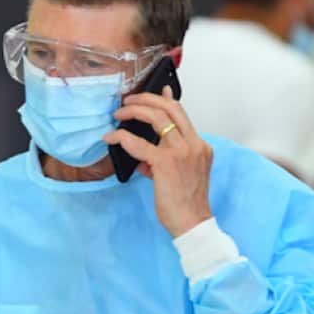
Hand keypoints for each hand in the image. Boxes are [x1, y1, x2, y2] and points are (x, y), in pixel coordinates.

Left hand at [104, 86, 213, 238]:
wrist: (192, 223)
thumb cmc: (186, 203)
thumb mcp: (182, 175)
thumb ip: (166, 159)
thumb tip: (144, 156)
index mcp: (200, 146)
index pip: (183, 114)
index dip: (168, 99)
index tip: (160, 90)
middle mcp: (193, 144)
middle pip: (170, 108)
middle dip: (147, 99)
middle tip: (129, 100)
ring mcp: (181, 152)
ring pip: (156, 117)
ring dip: (134, 110)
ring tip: (120, 113)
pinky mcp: (165, 163)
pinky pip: (139, 143)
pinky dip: (122, 137)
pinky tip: (112, 137)